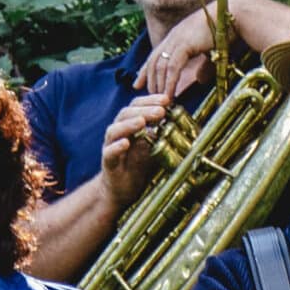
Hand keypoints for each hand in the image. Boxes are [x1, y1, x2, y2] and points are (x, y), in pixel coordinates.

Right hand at [98, 91, 170, 206]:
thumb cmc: (138, 165)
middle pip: (126, 114)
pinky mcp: (108, 163)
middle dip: (144, 110)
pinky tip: (125, 143)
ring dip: (129, 124)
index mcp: (129, 125)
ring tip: (142, 121)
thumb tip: (181, 121)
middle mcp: (118, 133)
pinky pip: (109, 152)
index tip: (167, 99)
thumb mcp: (154, 147)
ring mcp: (110, 146)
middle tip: (161, 110)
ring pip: (114, 130)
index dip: (151, 100)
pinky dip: (116, 147)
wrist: (122, 190)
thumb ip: (163, 134)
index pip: (137, 106)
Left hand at [137, 7, 225, 98]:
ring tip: (159, 99)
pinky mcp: (185, 45)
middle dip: (148, 79)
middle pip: (153, 61)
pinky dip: (169, 82)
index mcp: (177, 36)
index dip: (145, 70)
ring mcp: (178, 40)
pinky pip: (172, 67)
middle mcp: (174, 37)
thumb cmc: (226, 30)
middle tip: (148, 96)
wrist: (235, 16)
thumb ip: (204, 66)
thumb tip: (200, 80)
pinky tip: (170, 94)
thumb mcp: (211, 51)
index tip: (138, 83)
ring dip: (159, 84)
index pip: (155, 54)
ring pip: (161, 66)